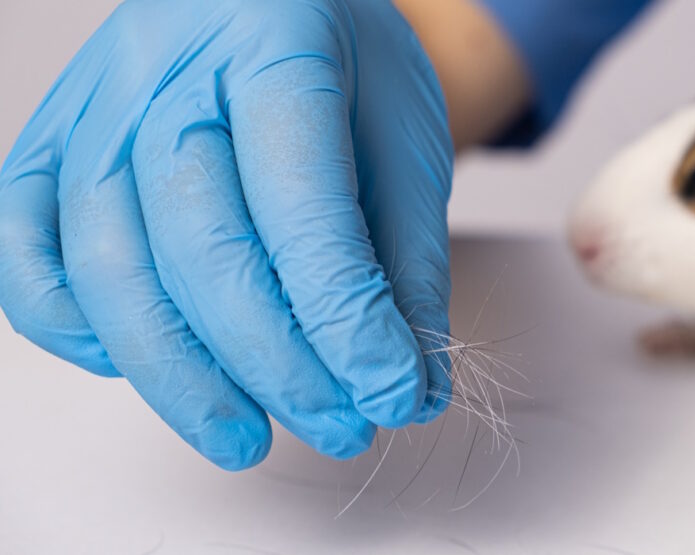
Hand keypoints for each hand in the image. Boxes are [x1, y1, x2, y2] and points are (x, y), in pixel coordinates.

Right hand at [0, 0, 452, 469]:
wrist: (268, 1)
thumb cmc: (345, 64)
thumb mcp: (406, 140)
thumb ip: (407, 260)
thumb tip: (407, 383)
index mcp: (273, 41)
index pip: (299, 201)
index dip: (343, 316)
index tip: (390, 392)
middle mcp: (163, 70)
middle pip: (197, 241)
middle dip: (273, 360)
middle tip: (339, 425)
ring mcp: (90, 108)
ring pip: (105, 262)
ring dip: (177, 374)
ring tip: (247, 436)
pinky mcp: (47, 147)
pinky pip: (23, 245)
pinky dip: (71, 325)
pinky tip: (141, 368)